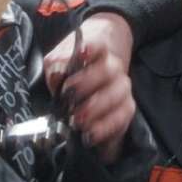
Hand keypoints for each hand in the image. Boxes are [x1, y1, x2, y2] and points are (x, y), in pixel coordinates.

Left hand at [47, 17, 137, 160]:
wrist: (92, 82)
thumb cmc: (72, 70)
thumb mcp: (57, 63)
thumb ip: (57, 66)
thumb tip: (57, 75)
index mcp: (98, 54)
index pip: (100, 45)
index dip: (92, 47)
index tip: (83, 51)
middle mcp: (114, 70)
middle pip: (108, 72)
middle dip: (88, 85)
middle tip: (69, 98)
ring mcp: (122, 91)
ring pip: (119, 97)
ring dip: (98, 110)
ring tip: (78, 121)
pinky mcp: (125, 111)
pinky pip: (122, 119)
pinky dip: (107, 128)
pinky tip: (91, 135)